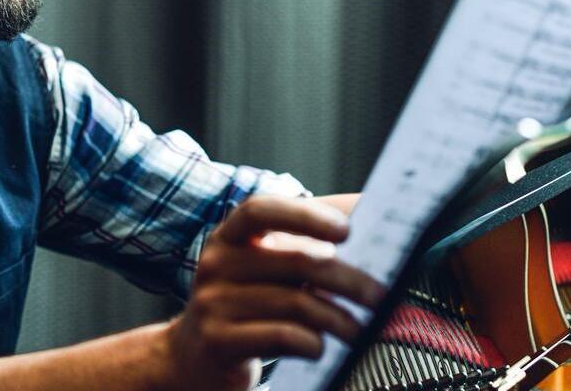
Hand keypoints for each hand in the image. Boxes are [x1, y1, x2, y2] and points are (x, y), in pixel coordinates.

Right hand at [160, 196, 383, 390]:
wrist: (190, 360)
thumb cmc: (242, 310)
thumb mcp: (257, 274)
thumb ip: (294, 256)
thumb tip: (364, 247)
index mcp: (228, 238)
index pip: (260, 210)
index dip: (305, 216)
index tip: (347, 232)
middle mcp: (215, 264)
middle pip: (296, 262)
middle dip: (349, 280)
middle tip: (380, 297)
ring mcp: (213, 303)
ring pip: (296, 304)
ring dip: (340, 319)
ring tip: (358, 330)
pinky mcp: (219, 341)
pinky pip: (283, 336)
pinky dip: (313, 343)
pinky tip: (320, 348)